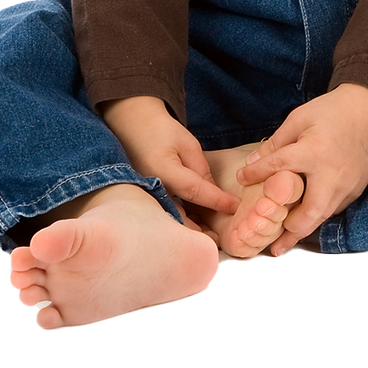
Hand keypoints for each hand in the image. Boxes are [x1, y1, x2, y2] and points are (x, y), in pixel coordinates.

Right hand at [100, 95, 240, 226]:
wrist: (133, 128)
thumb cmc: (162, 132)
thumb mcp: (188, 144)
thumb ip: (201, 170)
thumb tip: (215, 194)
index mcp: (163, 169)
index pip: (194, 190)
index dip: (216, 200)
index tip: (233, 206)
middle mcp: (150, 187)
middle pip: (177, 215)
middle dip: (198, 230)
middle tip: (218, 239)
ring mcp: (144, 195)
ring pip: (168, 219)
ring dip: (187, 229)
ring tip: (207, 238)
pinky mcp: (143, 199)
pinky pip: (162, 214)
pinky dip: (177, 222)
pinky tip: (191, 227)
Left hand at [232, 84, 367, 255]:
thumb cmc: (332, 111)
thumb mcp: (299, 119)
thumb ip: (276, 144)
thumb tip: (251, 165)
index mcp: (315, 152)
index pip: (279, 167)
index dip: (257, 173)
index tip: (242, 179)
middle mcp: (333, 173)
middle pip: (310, 212)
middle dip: (290, 230)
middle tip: (272, 244)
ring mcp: (348, 184)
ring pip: (323, 216)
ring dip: (303, 228)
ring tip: (284, 242)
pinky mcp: (356, 188)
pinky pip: (334, 209)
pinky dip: (318, 215)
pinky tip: (305, 218)